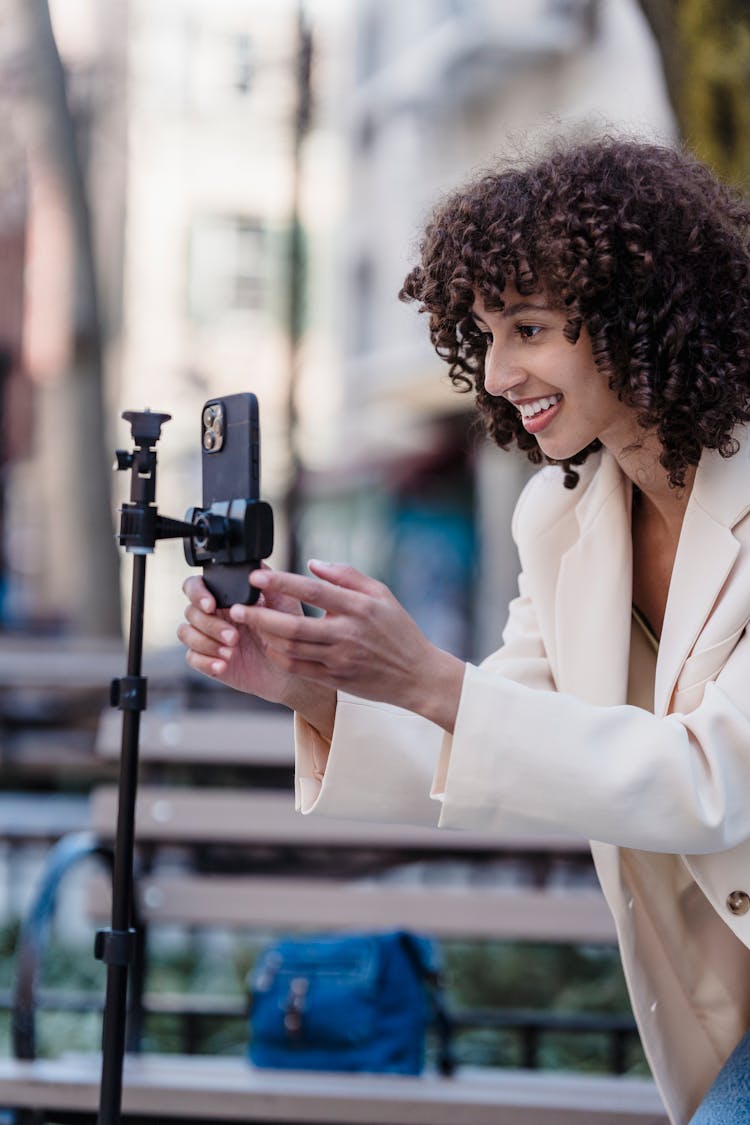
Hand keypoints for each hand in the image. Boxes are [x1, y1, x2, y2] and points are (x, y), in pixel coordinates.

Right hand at [178, 567, 334, 735]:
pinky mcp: (208, 660)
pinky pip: (192, 658)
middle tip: (235, 637)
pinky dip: (205, 662)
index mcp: (226, 597)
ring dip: (206, 642)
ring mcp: (209, 637)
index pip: (195, 586)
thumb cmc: (288, 632)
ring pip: (186, 633)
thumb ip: (269, 583)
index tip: (211, 605)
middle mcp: (214, 615)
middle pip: (190, 611)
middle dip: (210, 624)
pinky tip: (223, 665)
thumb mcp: (284, 604)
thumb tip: (255, 568)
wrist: (291, 667)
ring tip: (230, 651)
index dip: (197, 593)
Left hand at [233, 560, 464, 731]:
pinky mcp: (335, 678)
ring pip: (290, 650)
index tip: (257, 577)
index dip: (281, 583)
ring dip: (264, 637)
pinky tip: (269, 644)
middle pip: (293, 626)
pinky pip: (298, 668)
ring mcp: (339, 660)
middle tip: (235, 608)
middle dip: (258, 617)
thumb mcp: (381, 593)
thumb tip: (312, 564)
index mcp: (359, 608)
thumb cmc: (398, 630)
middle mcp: (347, 634)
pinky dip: (279, 656)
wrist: (416, 675)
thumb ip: (346, 576)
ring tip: (248, 623)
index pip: (313, 591)